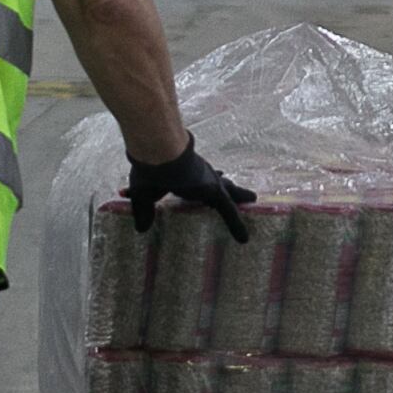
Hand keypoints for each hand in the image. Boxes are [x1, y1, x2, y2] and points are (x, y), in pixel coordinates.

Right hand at [125, 137, 256, 241]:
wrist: (159, 154)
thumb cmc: (148, 169)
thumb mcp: (142, 194)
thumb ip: (144, 211)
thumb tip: (140, 229)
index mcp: (182, 174)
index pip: (194, 180)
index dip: (200, 183)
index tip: (206, 183)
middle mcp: (198, 174)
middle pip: (217, 180)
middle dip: (226, 184)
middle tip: (234, 186)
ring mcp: (208, 181)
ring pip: (228, 193)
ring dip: (239, 196)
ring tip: (252, 198)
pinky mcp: (214, 190)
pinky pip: (229, 211)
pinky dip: (236, 224)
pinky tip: (244, 239)